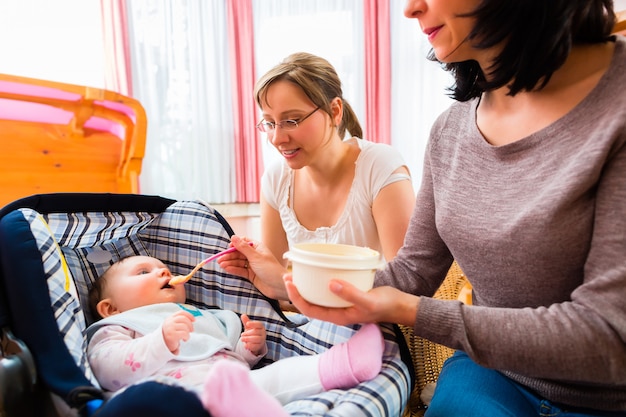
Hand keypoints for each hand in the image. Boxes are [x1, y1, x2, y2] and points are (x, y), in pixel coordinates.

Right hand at [162, 310, 194, 354]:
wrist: (161, 346)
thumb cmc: (170, 336)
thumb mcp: (173, 326)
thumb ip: (180, 321)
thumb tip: (192, 319)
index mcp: (170, 318)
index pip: (181, 313)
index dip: (189, 315)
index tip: (194, 320)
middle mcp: (169, 322)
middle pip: (184, 319)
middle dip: (190, 325)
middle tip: (191, 330)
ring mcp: (170, 328)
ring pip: (185, 327)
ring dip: (188, 332)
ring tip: (186, 337)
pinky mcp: (172, 335)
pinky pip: (185, 333)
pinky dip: (187, 337)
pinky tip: (184, 339)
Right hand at [217, 235, 289, 299]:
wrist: (279, 286)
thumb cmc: (270, 269)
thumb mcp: (255, 257)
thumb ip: (243, 247)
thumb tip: (233, 237)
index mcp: (258, 248)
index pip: (244, 242)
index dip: (235, 244)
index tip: (228, 248)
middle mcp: (255, 256)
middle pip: (239, 253)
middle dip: (229, 256)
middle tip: (220, 259)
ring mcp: (253, 266)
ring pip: (239, 262)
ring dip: (230, 263)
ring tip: (221, 265)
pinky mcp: (251, 275)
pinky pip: (240, 270)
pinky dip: (233, 269)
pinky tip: (226, 269)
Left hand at [240, 313, 266, 355]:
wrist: (255, 342)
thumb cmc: (252, 332)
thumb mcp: (249, 327)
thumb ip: (246, 321)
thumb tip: (243, 315)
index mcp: (260, 327)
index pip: (259, 324)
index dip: (253, 323)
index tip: (247, 323)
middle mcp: (263, 333)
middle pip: (256, 332)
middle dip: (248, 333)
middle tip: (241, 334)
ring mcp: (262, 340)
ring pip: (256, 339)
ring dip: (248, 339)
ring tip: (242, 339)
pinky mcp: (259, 346)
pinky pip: (255, 346)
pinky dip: (250, 346)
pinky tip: (245, 345)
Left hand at [283, 273, 419, 326]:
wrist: (400, 305)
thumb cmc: (385, 305)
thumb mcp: (368, 300)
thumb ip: (350, 294)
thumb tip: (330, 284)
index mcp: (338, 317)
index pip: (310, 310)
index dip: (297, 298)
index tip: (290, 283)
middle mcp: (337, 312)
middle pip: (310, 304)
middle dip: (297, 291)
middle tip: (289, 275)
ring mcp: (342, 304)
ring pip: (318, 297)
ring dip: (307, 287)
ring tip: (298, 273)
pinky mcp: (347, 296)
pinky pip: (329, 290)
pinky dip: (320, 282)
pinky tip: (320, 272)